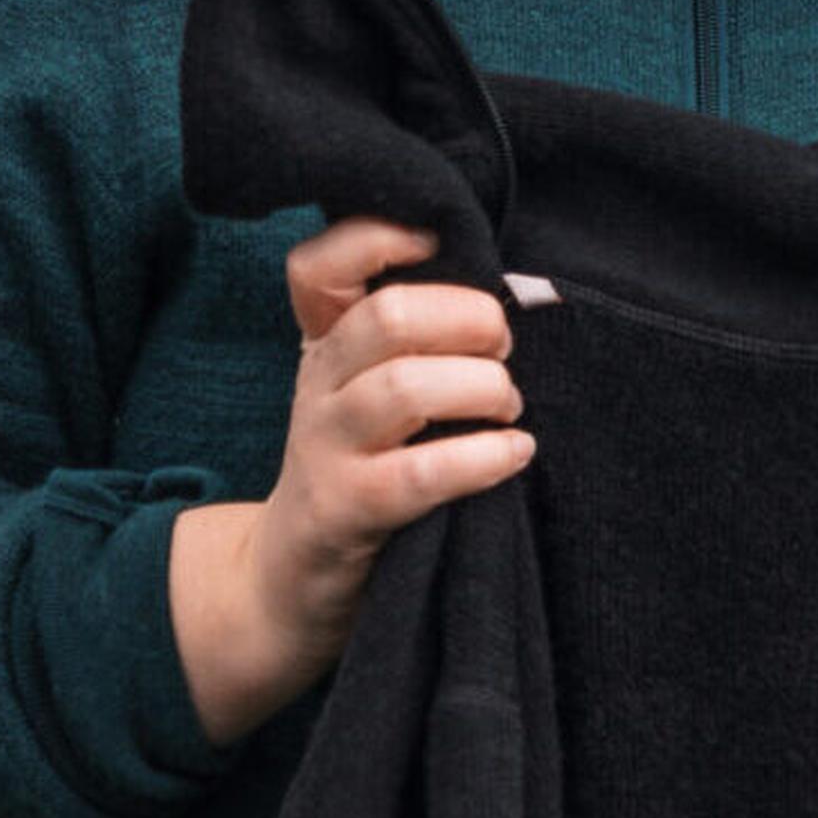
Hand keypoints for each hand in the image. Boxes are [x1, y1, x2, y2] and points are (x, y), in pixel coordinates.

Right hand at [169, 219, 531, 743]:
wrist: (293, 579)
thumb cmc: (364, 468)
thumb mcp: (372, 392)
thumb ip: (423, 343)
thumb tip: (523, 297)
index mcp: (324, 343)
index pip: (316, 265)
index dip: (375, 238)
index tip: (436, 243)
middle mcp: (316, 384)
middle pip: (386, 317)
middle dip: (468, 322)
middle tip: (503, 350)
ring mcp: (324, 447)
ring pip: (403, 387)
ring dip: (481, 390)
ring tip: (508, 409)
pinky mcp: (344, 510)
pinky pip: (420, 473)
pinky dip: (483, 458)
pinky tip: (515, 455)